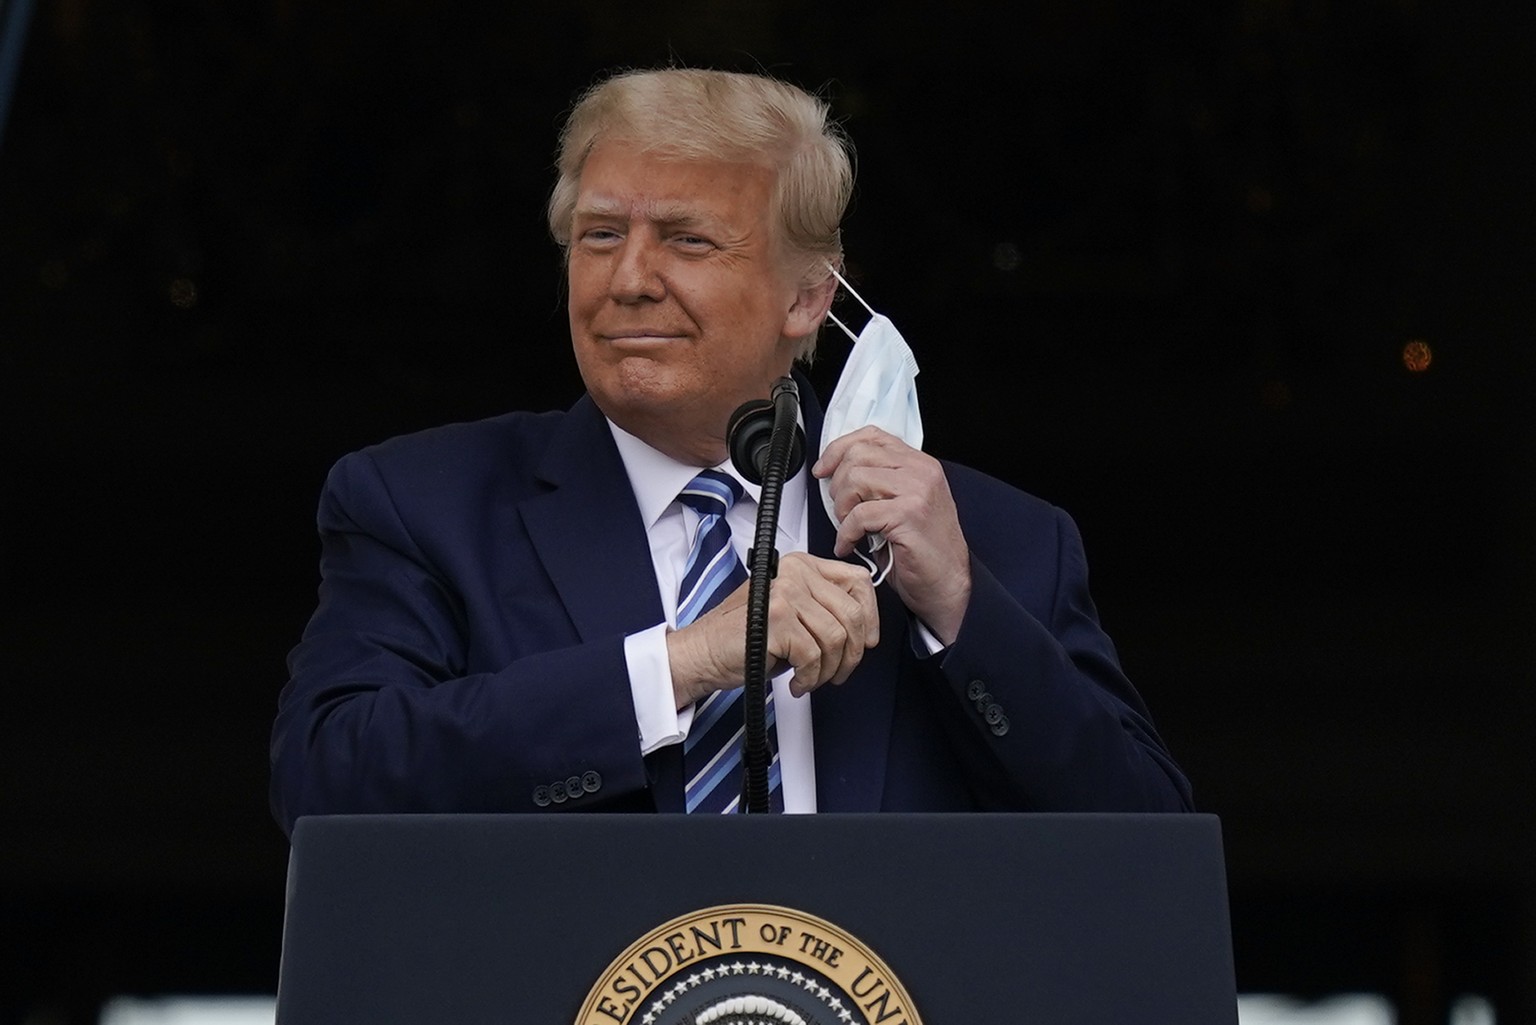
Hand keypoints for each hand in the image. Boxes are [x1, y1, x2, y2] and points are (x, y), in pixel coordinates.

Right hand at [667, 552, 879, 708]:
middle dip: (852, 653)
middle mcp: (795, 573)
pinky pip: (814, 656)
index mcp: (802, 566)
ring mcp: (785, 593)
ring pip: (837, 638)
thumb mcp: (790, 612)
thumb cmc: (743, 638)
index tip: (866, 641)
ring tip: (811, 678)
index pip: (858, 580)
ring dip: (828, 669)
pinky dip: (810, 678)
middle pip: (852, 614)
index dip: (870, 617)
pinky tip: (796, 682)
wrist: (702, 653)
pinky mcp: (777, 619)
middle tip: (837, 672)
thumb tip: (865, 629)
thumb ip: (823, 609)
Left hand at [813, 426, 971, 643]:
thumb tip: (835, 473)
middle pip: (858, 455)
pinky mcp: (909, 514)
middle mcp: (921, 471)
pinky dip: (846, 533)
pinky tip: (849, 546)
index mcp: (919, 463)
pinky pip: (859, 514)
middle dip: (837, 485)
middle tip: (840, 511)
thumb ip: (879, 482)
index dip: (838, 450)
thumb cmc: (922, 551)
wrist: (949, 584)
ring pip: (855, 479)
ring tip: (848, 528)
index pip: (871, 436)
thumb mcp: (902, 504)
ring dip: (841, 508)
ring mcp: (917, 490)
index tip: (823, 469)